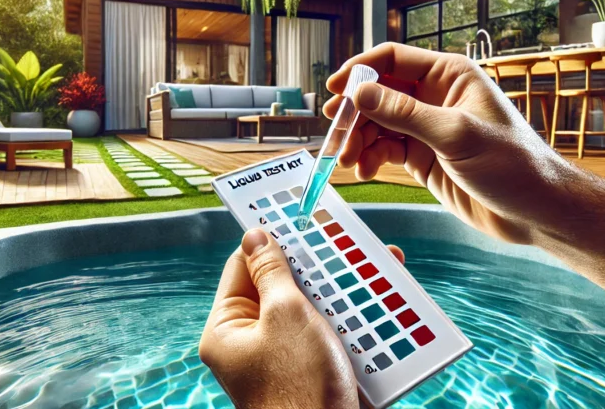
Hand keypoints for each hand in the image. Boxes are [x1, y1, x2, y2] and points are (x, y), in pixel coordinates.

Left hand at [200, 228, 404, 408]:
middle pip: (280, 288)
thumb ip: (272, 272)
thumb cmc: (299, 388)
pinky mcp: (312, 375)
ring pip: (310, 312)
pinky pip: (329, 337)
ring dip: (340, 295)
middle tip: (341, 242)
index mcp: (226, 330)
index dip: (269, 241)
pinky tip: (377, 308)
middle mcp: (249, 345)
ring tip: (371, 272)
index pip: (241, 267)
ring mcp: (282, 361)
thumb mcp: (285, 315)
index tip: (295, 217)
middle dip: (314, 268)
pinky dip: (350, 323)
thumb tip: (254, 235)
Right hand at [324, 42, 574, 244]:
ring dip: (358, 139)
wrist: (536, 211)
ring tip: (348, 161)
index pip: (392, 59)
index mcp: (449, 75)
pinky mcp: (423, 157)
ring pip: (377, 124)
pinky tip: (364, 171)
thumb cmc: (512, 164)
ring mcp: (427, 127)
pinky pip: (384, 149)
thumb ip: (405, 113)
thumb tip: (360, 93)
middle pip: (378, 93)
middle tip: (335, 134)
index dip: (359, 71)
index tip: (334, 90)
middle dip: (355, 113)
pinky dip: (369, 158)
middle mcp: (435, 96)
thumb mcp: (456, 135)